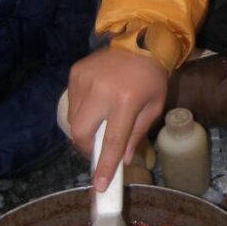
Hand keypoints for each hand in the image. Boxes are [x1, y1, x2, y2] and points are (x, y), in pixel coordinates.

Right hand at [67, 47, 167, 191]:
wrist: (141, 40)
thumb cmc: (152, 77)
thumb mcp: (154, 107)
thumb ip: (137, 134)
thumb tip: (122, 160)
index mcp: (126, 101)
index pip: (111, 141)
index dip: (104, 165)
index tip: (99, 185)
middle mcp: (101, 91)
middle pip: (81, 132)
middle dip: (85, 147)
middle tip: (95, 149)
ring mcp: (85, 80)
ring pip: (73, 118)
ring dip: (84, 127)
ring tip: (100, 119)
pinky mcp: (75, 72)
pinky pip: (72, 101)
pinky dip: (81, 109)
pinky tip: (96, 101)